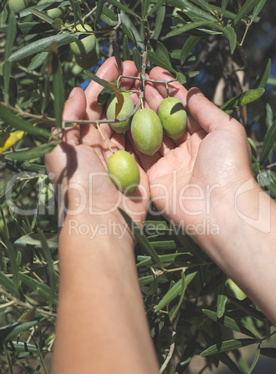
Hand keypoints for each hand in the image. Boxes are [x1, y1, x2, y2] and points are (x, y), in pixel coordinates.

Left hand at [45, 57, 148, 229]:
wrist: (103, 221)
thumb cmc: (80, 185)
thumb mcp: (63, 150)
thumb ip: (67, 121)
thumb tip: (75, 93)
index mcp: (80, 141)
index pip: (91, 105)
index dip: (102, 83)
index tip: (116, 62)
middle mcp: (101, 146)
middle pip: (113, 109)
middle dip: (123, 86)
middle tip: (136, 66)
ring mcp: (122, 155)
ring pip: (131, 121)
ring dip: (139, 100)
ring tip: (148, 80)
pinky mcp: (141, 166)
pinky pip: (146, 139)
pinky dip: (151, 122)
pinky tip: (158, 105)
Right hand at [138, 67, 252, 239]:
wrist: (218, 207)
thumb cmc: (228, 165)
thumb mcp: (225, 129)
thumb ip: (206, 108)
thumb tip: (190, 90)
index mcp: (202, 135)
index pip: (181, 107)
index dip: (168, 88)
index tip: (153, 72)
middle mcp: (183, 147)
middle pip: (161, 118)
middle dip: (148, 97)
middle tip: (131, 79)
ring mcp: (167, 162)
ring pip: (148, 133)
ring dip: (136, 112)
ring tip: (123, 92)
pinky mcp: (153, 176)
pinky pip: (138, 153)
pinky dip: (129, 136)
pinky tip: (119, 117)